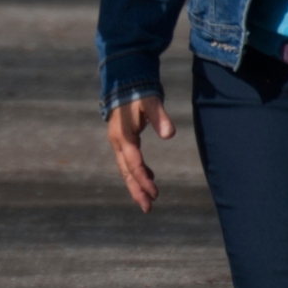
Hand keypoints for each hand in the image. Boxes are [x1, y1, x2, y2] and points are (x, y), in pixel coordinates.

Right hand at [106, 92, 172, 210]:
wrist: (124, 79)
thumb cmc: (138, 90)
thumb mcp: (151, 101)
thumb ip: (160, 117)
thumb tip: (169, 134)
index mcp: (123, 136)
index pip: (133, 163)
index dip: (143, 180)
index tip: (155, 193)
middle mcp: (117, 142)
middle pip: (126, 171)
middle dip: (136, 190)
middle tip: (148, 208)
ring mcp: (118, 141)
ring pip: (125, 168)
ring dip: (136, 184)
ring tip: (148, 200)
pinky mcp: (122, 139)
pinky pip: (128, 161)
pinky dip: (137, 172)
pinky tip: (148, 178)